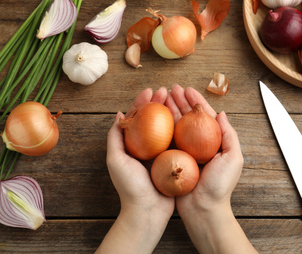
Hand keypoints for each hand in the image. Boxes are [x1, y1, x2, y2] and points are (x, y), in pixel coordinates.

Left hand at [96, 87, 174, 253]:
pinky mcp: (173, 160)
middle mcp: (146, 147)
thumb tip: (119, 114)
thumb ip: (115, 137)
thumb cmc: (130, 187)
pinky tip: (187, 118)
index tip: (150, 91)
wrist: (148, 211)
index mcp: (132, 145)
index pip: (136, 118)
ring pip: (166, 127)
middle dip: (158, 103)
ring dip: (170, 112)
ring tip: (176, 98)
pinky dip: (181, 128)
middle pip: (152, 119)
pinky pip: (177, 141)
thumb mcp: (116, 159)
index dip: (142, 103)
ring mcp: (160, 153)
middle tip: (165, 91)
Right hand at [166, 84, 242, 212]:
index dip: (196, 101)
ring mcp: (184, 151)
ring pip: (176, 125)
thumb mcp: (233, 158)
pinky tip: (155, 117)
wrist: (203, 209)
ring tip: (162, 97)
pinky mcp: (172, 160)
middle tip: (171, 88)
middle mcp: (198, 144)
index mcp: (213, 142)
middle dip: (180, 101)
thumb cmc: (220, 186)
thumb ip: (229, 135)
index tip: (188, 89)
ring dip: (170, 110)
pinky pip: (166, 140)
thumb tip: (221, 113)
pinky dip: (160, 127)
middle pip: (188, 118)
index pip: (204, 116)